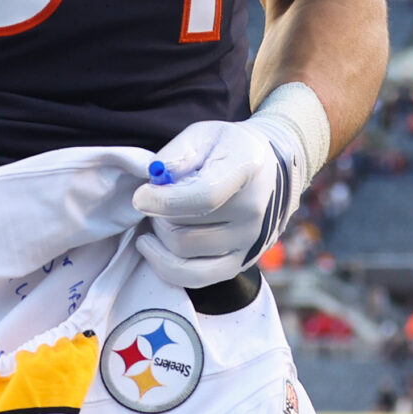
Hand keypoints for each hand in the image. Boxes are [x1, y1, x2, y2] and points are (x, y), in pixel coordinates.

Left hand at [132, 116, 307, 288]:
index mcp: (246, 169)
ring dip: (160, 237)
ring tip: (159, 219)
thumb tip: (156, 179)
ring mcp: (250, 241)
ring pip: (182, 254)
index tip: (140, 196)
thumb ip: (178, 153)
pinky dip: (166, 266)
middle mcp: (254, 210)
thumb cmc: (229, 149)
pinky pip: (194, 278)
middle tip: (155, 199)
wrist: (272, 169)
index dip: (164, 201)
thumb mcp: (204, 135)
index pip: (203, 197)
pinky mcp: (242, 263)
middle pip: (184, 228)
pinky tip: (155, 247)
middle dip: (157, 215)